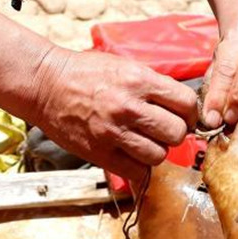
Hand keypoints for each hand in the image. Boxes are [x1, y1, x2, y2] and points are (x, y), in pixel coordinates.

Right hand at [30, 48, 197, 180]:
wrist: (46, 84)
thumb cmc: (88, 73)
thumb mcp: (128, 67)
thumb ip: (157, 86)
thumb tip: (185, 106)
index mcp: (140, 81)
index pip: (187, 103)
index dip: (190, 112)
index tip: (185, 116)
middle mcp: (129, 107)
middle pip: (177, 133)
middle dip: (176, 133)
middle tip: (165, 130)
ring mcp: (114, 133)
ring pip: (159, 155)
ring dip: (157, 151)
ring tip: (145, 141)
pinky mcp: (99, 153)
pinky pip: (136, 171)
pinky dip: (139, 167)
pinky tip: (133, 155)